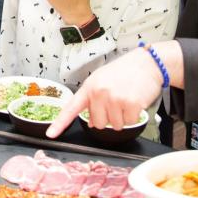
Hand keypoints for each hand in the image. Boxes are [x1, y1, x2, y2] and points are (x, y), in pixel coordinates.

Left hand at [47, 47, 161, 136]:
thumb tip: (93, 123)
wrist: (146, 63)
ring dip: (122, 117)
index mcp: (89, 87)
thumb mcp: (103, 81)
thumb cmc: (124, 72)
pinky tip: (135, 101)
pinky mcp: (130, 103)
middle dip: (108, 117)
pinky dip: (133, 116)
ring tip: (126, 99)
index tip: (51, 134)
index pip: (71, 108)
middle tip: (116, 101)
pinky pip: (129, 123)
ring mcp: (114, 98)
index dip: (60, 123)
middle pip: (99, 124)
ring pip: (115, 125)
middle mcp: (99, 93)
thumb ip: (94, 100)